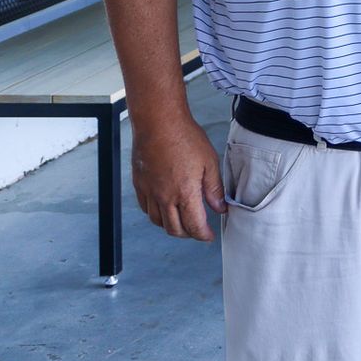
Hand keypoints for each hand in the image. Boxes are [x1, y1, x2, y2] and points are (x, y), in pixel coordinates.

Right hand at [130, 115, 225, 241]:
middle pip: (174, 229)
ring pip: (158, 222)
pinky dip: (157, 215)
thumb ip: (214, 189)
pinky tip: (165, 208)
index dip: (203, 235)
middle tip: (198, 230)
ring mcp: (150, 193)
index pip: (194, 226)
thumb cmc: (185, 138)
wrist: (159, 124)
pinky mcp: (139, 186)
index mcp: (185, 193)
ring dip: (172, 226)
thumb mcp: (209, 162)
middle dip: (188, 234)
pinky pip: (147, 209)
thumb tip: (220, 208)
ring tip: (183, 221)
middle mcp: (164, 198)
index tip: (209, 236)